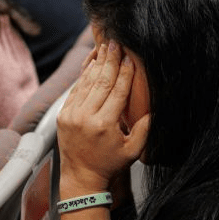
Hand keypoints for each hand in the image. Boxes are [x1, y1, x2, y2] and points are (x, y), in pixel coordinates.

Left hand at [57, 41, 149, 197]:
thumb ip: (145, 129)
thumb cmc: (108, 164)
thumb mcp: (132, 151)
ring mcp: (71, 115)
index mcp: (104, 125)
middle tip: (116, 42)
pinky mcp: (63, 115)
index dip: (125, 73)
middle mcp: (85, 117)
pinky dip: (83, 76)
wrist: (80, 177)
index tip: (130, 58)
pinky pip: (75, 90)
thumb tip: (155, 109)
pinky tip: (91, 63)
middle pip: (101, 82)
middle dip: (109, 61)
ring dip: (96, 63)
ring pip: (86, 83)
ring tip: (104, 47)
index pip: (117, 92)